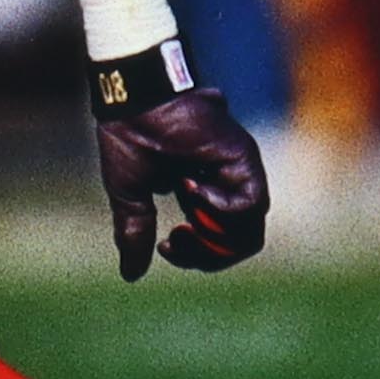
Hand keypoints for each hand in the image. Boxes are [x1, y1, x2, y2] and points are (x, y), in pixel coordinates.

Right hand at [95, 85, 267, 281]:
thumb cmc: (128, 140)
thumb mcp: (130, 198)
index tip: (165, 244)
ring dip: (213, 233)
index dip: (195, 255)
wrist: (133, 103)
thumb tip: (132, 275)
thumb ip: (135, 234)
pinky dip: (221, 208)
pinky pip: (251, 203)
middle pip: (238, 242)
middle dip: (206, 253)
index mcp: (199, 192)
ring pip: (250, 229)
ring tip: (183, 213)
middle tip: (175, 240)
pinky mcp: (244, 158)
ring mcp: (238, 171)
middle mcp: (225, 184)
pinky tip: (191, 188)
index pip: (217, 241)